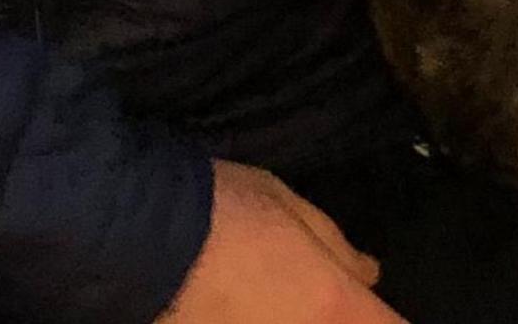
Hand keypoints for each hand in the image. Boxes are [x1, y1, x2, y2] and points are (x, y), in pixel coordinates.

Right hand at [152, 160, 402, 323]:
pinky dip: (256, 321)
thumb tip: (370, 274)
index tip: (371, 306)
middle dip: (336, 316)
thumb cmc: (218, 210)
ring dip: (287, 318)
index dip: (386, 318)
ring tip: (266, 300)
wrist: (130, 237)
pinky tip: (239, 308)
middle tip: (298, 292)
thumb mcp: (286, 205)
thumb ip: (337, 248)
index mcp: (335, 307)